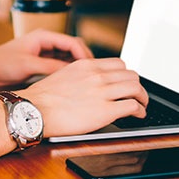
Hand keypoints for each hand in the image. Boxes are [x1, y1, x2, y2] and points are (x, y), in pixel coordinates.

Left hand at [0, 29, 94, 85]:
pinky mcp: (42, 62)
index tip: (93, 70)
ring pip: (69, 58)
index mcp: (44, 36)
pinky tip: (73, 84)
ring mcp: (45, 52)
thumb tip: (74, 72)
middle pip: (74, 49)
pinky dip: (68, 73)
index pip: (73, 42)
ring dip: (77, 68)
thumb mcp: (28, 65)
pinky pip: (60, 65)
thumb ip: (52, 67)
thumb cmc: (2, 63)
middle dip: (85, 61)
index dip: (85, 55)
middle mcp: (47, 42)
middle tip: (94, 78)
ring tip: (87, 82)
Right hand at [22, 57, 147, 136]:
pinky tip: (138, 114)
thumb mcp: (64, 75)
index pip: (119, 64)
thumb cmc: (44, 97)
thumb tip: (91, 82)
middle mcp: (97, 75)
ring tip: (142, 105)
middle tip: (137, 95)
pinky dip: (140, 110)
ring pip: (136, 88)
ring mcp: (102, 92)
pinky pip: (132, 106)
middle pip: (131, 74)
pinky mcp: (105, 111)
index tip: (126, 83)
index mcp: (86, 65)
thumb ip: (81, 75)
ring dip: (143, 98)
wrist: (35, 110)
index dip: (126, 75)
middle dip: (137, 86)